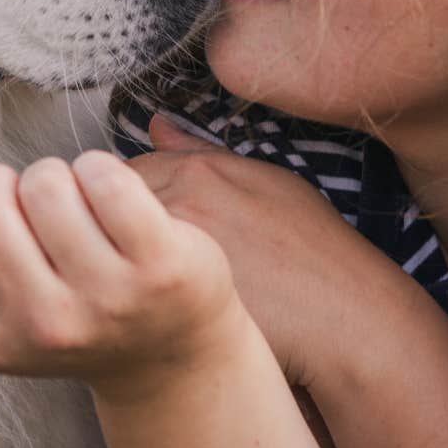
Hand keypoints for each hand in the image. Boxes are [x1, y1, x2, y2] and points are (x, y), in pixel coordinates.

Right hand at [0, 151, 252, 402]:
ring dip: (52, 174)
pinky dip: (97, 167)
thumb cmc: (72, 318)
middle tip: (21, 199)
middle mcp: (46, 327)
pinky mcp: (160, 263)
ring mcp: (106, 297)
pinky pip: (103, 176)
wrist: (170, 355)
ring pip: (44, 183)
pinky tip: (108, 195)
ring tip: (69, 202)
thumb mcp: (0, 318)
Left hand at [131, 114, 414, 391]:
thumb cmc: (314, 252)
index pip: (120, 171)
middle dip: (107, 226)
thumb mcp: (270, 182)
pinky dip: (130, 297)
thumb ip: (201, 151)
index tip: (132, 217)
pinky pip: (125, 293)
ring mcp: (169, 258)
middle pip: (103, 209)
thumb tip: (154, 125)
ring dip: (114, 262)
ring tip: (136, 279)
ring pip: (109, 251)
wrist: (345, 322)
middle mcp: (177, 206)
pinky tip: (151, 308)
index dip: (121, 197)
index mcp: (199, 171)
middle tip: (128, 251)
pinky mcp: (169, 307)